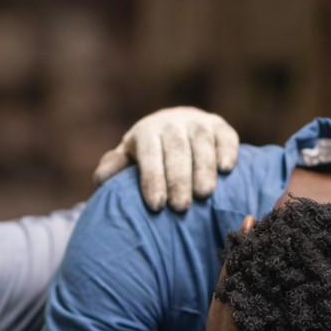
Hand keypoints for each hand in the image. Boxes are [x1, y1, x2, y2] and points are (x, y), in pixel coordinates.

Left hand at [92, 107, 239, 212]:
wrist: (174, 132)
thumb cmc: (148, 160)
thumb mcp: (128, 163)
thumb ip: (114, 170)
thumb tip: (103, 178)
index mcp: (146, 131)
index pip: (148, 152)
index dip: (152, 177)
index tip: (156, 206)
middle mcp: (172, 122)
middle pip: (176, 148)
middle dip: (178, 178)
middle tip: (180, 208)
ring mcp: (197, 122)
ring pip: (201, 140)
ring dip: (204, 167)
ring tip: (204, 195)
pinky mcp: (219, 126)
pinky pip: (225, 135)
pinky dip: (227, 149)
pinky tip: (226, 169)